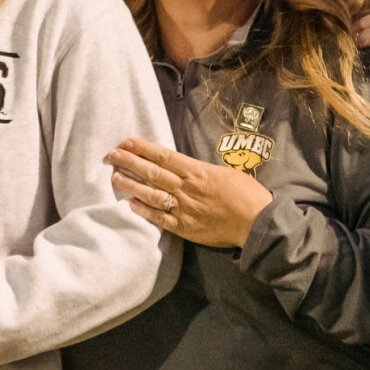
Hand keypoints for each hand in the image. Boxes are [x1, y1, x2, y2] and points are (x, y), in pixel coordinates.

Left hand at [107, 137, 273, 248]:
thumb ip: (202, 171)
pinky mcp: (184, 227)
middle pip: (152, 172)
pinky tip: (130, 204)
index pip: (163, 157)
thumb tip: (187, 168)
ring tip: (114, 177)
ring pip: (151, 194)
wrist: (257, 222)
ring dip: (130, 185)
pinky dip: (143, 211)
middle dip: (129, 162)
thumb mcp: (225, 173)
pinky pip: (159, 218)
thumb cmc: (247, 195)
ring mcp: (183, 208)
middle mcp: (186, 188)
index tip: (126, 142)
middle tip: (112, 155)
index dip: (143, 148)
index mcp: (197, 171)